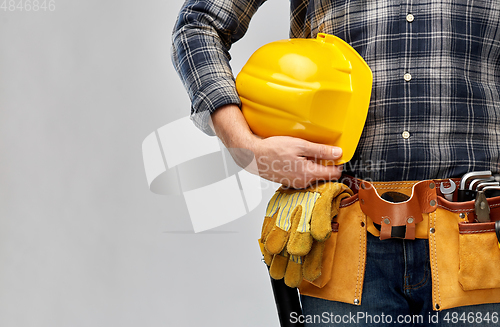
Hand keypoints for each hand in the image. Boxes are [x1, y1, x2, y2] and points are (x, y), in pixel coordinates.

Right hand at [211, 104, 342, 187]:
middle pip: (325, 177)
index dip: (339, 164)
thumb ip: (320, 151)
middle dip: (327, 165)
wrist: (253, 156)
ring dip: (315, 167)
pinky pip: (304, 178)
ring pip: (314, 177)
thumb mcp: (299, 145)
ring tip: (306, 155)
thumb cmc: (273, 149)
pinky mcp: (290, 183)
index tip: (338, 155)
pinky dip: (305, 169)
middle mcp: (303, 183)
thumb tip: (338, 154)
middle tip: (322, 152)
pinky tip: (297, 160)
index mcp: (308, 174)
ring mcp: (296, 184)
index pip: (334, 174)